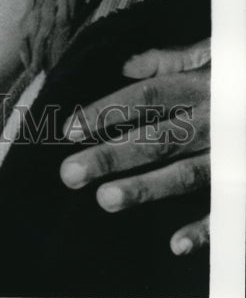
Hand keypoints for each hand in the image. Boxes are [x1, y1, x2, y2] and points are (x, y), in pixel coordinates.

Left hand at [59, 38, 209, 254]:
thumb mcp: (219, 53)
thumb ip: (173, 59)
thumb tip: (126, 65)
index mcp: (202, 86)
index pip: (145, 97)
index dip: (107, 111)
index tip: (68, 129)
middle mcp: (214, 120)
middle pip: (155, 138)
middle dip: (111, 155)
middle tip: (70, 174)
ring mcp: (233, 153)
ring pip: (185, 174)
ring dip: (145, 189)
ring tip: (106, 200)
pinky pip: (228, 209)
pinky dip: (205, 228)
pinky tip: (176, 244)